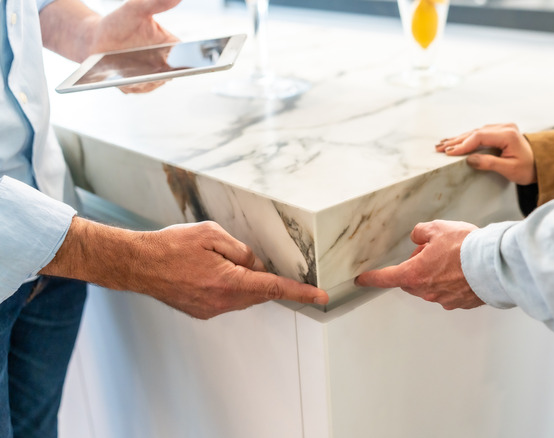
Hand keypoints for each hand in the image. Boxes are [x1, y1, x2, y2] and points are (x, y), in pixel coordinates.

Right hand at [42, 218, 328, 318]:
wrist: (135, 264)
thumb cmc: (169, 246)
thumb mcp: (211, 235)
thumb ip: (241, 251)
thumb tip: (257, 264)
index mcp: (228, 281)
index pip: (274, 287)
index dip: (301, 292)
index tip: (320, 297)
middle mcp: (222, 301)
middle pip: (260, 292)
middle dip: (267, 279)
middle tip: (256, 262)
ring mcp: (211, 309)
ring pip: (244, 297)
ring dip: (246, 282)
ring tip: (220, 261)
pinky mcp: (201, 311)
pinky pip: (228, 300)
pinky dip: (231, 287)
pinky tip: (213, 272)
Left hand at [89, 0, 180, 92]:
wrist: (94, 38)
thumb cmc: (118, 22)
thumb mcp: (137, 9)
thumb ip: (157, 4)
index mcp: (170, 47)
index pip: (186, 56)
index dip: (189, 60)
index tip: (184, 58)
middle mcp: (163, 65)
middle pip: (171, 73)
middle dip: (166, 71)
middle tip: (159, 67)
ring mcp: (150, 78)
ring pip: (155, 83)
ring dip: (148, 79)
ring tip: (140, 71)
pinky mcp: (135, 86)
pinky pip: (138, 88)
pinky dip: (134, 84)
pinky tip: (128, 77)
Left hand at [355, 220, 483, 309]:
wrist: (494, 264)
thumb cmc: (467, 248)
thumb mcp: (438, 229)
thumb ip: (421, 233)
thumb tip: (419, 237)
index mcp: (415, 274)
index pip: (386, 278)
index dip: (372, 278)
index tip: (362, 280)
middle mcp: (427, 291)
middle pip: (411, 281)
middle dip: (416, 267)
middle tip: (431, 251)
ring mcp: (445, 300)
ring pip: (432, 286)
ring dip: (436, 274)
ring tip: (454, 257)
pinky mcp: (462, 303)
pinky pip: (450, 292)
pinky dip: (453, 282)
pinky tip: (465, 270)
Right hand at [436, 123, 536, 184]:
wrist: (541, 164)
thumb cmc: (527, 169)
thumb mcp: (509, 169)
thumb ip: (490, 163)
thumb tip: (470, 160)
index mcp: (508, 135)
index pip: (480, 136)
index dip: (463, 144)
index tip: (449, 153)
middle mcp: (505, 127)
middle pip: (475, 132)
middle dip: (456, 141)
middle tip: (439, 148)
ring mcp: (503, 128)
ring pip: (476, 132)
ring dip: (459, 138)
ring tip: (443, 145)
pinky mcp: (500, 131)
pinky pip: (480, 133)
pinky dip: (467, 138)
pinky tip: (456, 140)